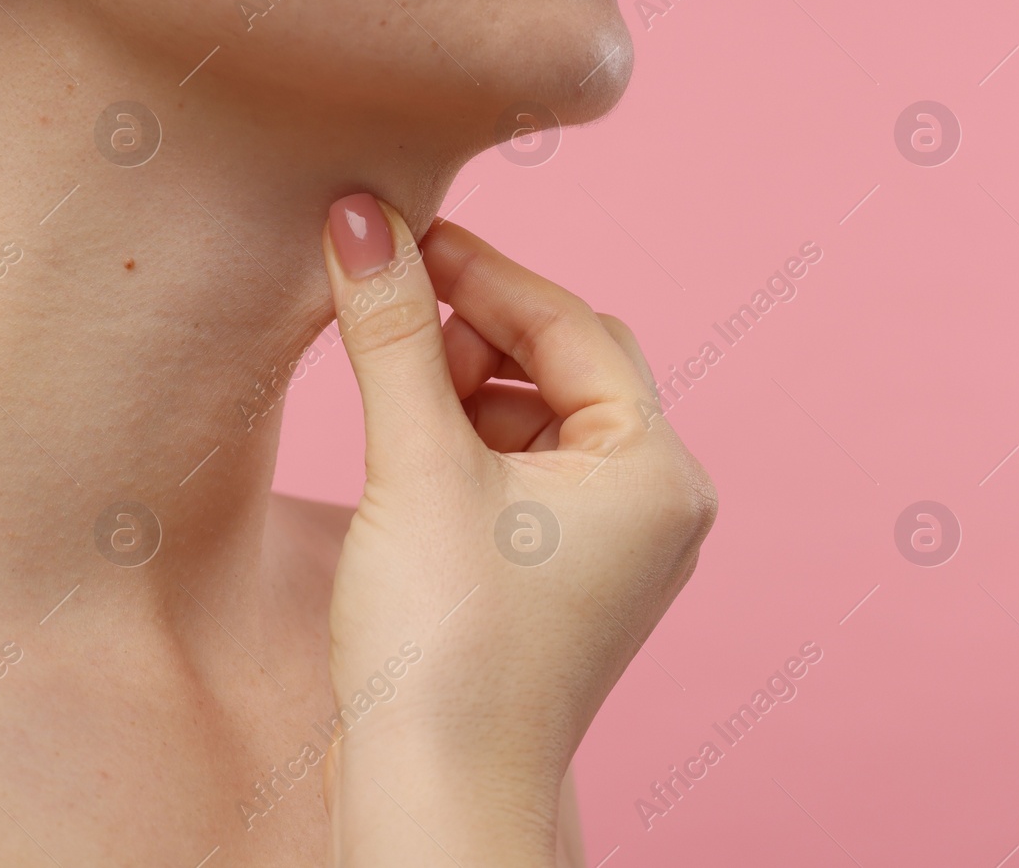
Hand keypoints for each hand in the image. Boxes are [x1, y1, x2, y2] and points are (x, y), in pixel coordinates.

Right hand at [317, 194, 716, 866]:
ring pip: (542, 416)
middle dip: (478, 331)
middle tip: (390, 308)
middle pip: (568, 364)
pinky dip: (470, 442)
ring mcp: (616, 543)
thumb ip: (392, 333)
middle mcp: (656, 502)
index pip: (574, 325)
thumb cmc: (445, 651)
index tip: (401, 232)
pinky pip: (527, 472)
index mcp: (658, 469)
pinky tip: (410, 442)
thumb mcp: (417, 467)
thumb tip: (359, 219)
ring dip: (467, 385)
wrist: (433, 800)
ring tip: (393, 384)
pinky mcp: (567, 574)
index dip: (483, 271)